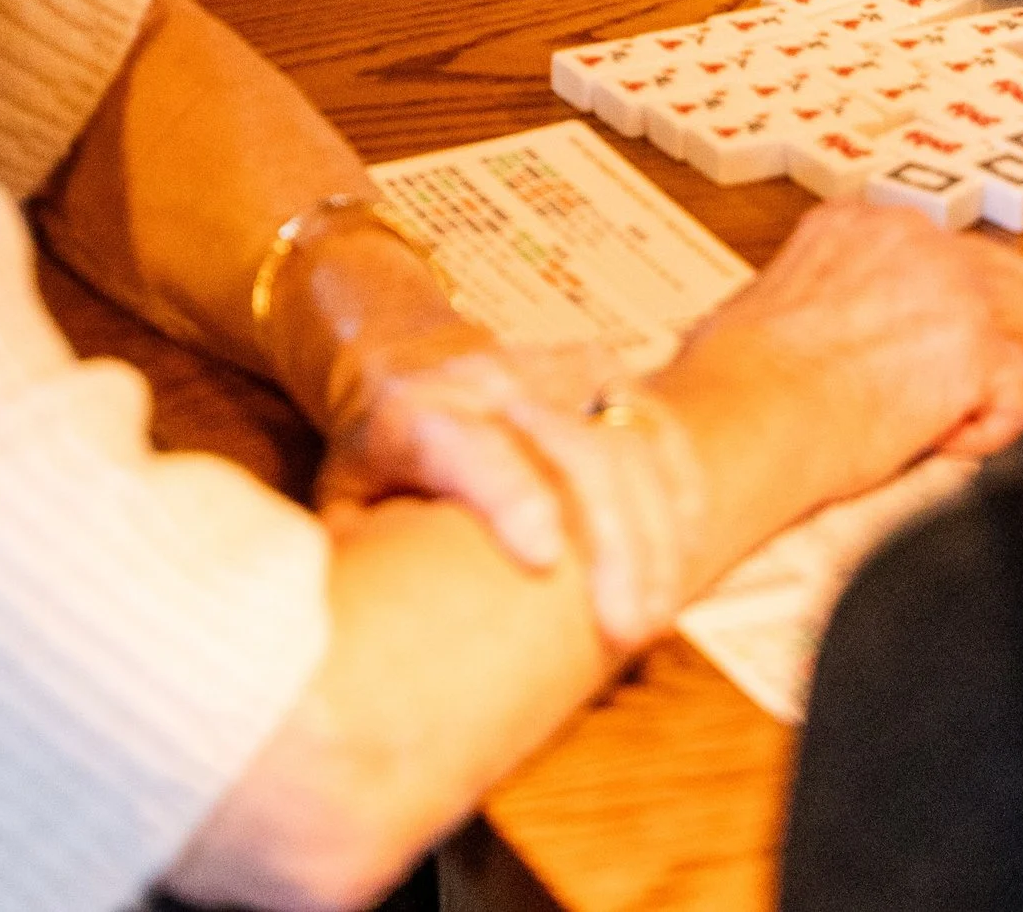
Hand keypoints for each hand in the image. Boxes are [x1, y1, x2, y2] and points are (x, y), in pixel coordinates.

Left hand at [316, 326, 702, 649]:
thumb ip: (350, 568)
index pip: (465, 444)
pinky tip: (683, 551)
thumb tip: (365, 660)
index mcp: (410, 416)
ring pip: (623, 436)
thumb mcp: (338, 508)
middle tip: (625, 630)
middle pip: (569, 446)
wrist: (406, 362)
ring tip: (654, 615)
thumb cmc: (375, 461)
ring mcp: (548, 367)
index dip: (509, 493)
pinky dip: (678, 487)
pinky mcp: (596, 368)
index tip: (545, 559)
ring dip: (653, 530)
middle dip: (611, 540)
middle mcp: (484, 380)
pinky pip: (654, 422)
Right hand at [665, 203, 1022, 506]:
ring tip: (951, 416)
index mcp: (859, 222)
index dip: (939, 311)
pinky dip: (994, 429)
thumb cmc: (736, 373)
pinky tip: (942, 443)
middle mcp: (915, 239)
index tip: (919, 350)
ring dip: (1003, 374)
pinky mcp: (979, 348)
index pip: (942, 252)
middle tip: (955, 385)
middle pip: (1004, 276)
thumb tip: (830, 340)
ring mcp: (954, 288)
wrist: (747, 408)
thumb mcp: (773, 297)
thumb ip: (826, 298)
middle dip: (991, 330)